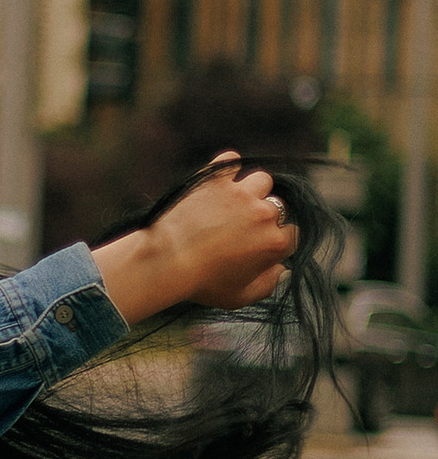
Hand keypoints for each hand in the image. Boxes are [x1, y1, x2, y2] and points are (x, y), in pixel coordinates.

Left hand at [94, 154, 296, 323]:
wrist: (167, 261)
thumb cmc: (202, 283)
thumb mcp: (240, 297)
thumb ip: (268, 285)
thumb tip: (282, 270)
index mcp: (275, 242)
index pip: (292, 235)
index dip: (276, 240)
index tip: (260, 244)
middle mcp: (264, 213)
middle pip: (277, 206)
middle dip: (264, 216)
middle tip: (242, 226)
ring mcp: (241, 193)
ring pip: (261, 180)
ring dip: (252, 189)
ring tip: (234, 201)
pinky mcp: (216, 179)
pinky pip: (230, 161)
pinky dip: (226, 167)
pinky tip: (219, 178)